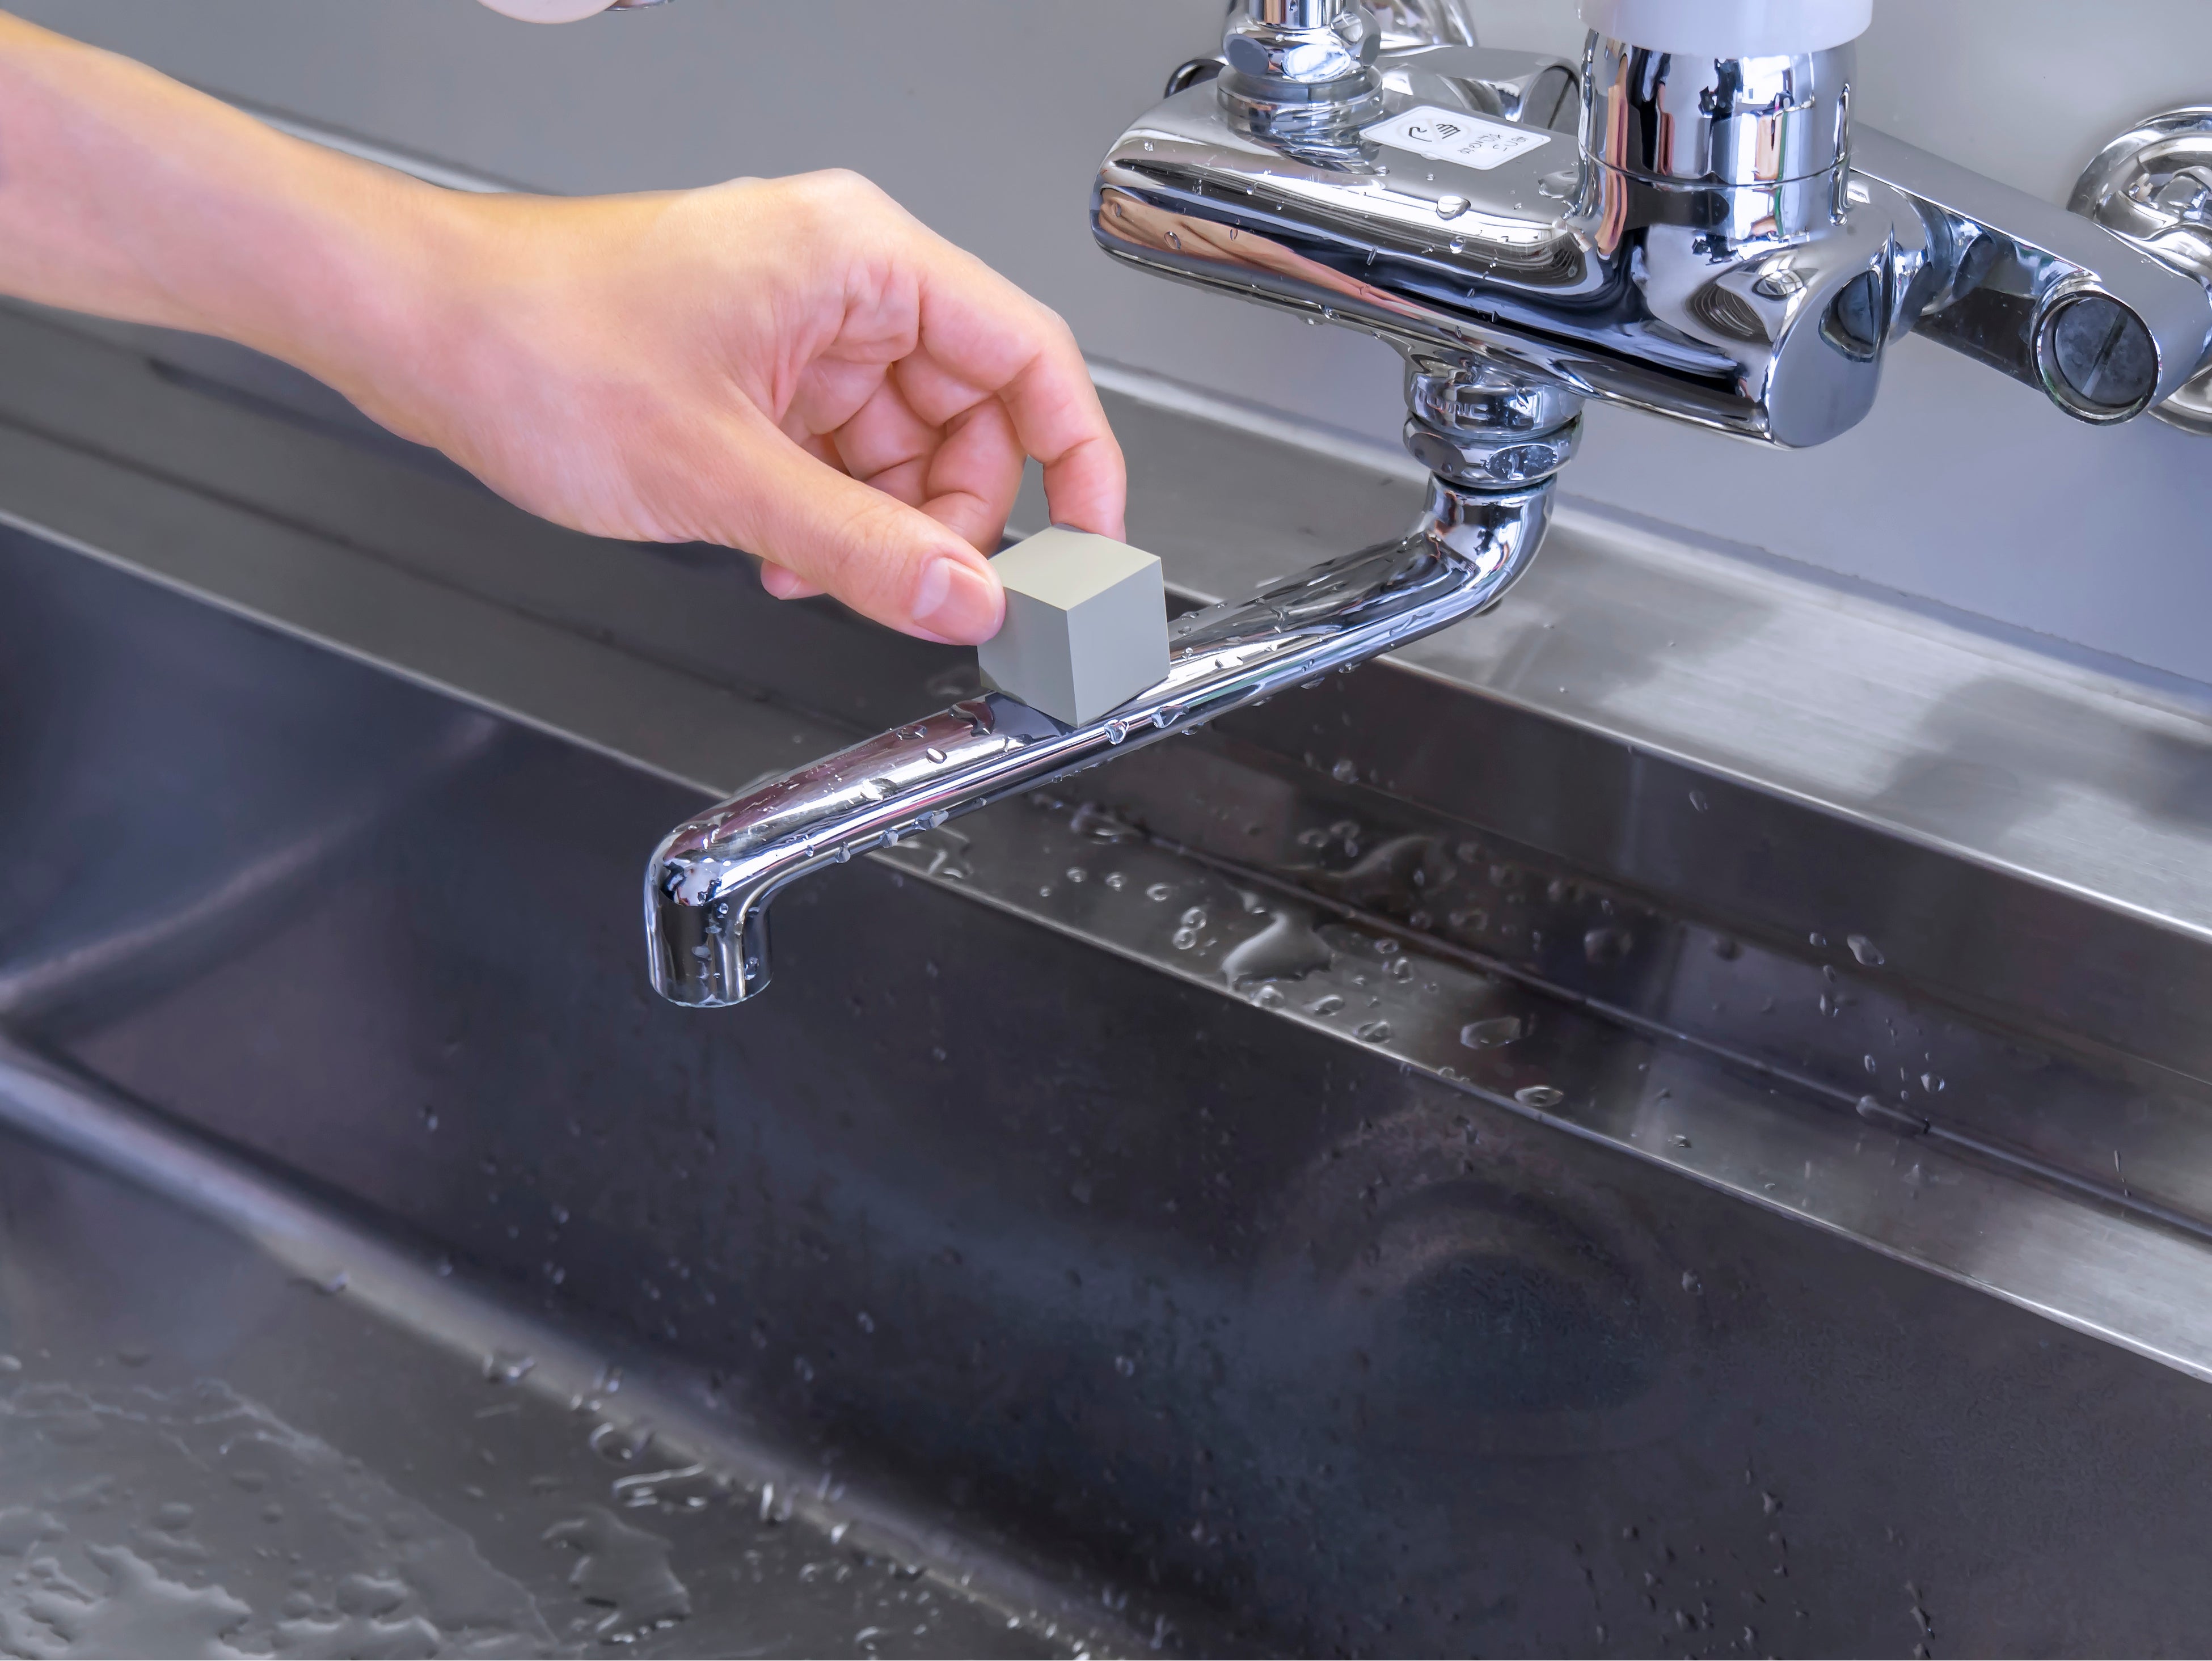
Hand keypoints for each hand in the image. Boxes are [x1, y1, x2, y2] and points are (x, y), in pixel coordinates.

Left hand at [329, 171, 1126, 643]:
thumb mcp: (724, 474)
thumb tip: (967, 601)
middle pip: (975, 415)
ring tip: (820, 571)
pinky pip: (842, 455)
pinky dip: (831, 515)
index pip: (1030, 356)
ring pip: (906, 447)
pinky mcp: (759, 368)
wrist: (415, 328)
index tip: (1089, 550)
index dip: (1077, 462)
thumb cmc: (535, 342)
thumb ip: (864, 548)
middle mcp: (842, 282)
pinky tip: (784, 554)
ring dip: (882, 527)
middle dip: (957, 515)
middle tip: (933, 590)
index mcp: (860, 260)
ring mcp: (800, 326)